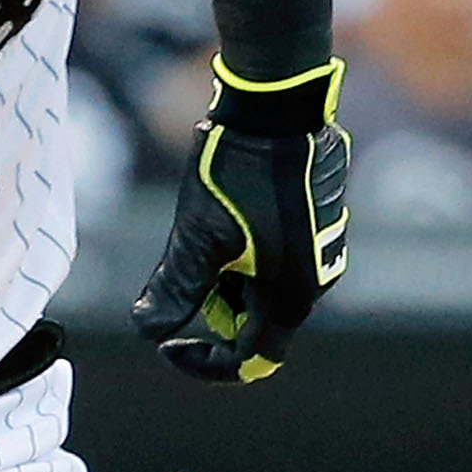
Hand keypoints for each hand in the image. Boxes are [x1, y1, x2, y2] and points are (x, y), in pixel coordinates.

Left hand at [131, 59, 349, 381]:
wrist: (276, 108)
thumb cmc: (237, 174)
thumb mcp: (196, 238)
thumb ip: (175, 291)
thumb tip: (149, 331)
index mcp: (291, 294)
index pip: (251, 358)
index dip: (206, 363)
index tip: (169, 344)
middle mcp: (316, 278)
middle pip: (258, 322)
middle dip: (214, 310)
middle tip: (181, 274)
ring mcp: (322, 246)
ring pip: (266, 286)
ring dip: (229, 279)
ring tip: (202, 234)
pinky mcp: (318, 218)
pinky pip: (278, 255)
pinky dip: (246, 253)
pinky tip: (225, 213)